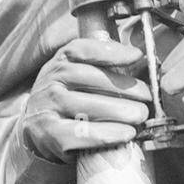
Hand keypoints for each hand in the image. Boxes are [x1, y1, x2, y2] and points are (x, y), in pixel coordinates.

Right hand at [19, 38, 151, 160]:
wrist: (36, 132)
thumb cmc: (68, 102)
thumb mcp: (76, 79)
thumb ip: (102, 67)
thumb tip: (137, 58)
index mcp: (59, 63)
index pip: (82, 49)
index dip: (111, 51)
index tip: (137, 56)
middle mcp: (49, 82)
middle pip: (90, 77)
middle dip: (124, 86)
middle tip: (147, 96)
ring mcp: (46, 108)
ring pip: (87, 106)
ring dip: (120, 111)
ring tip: (140, 115)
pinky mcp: (49, 134)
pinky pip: (82, 133)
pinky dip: (107, 134)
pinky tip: (126, 133)